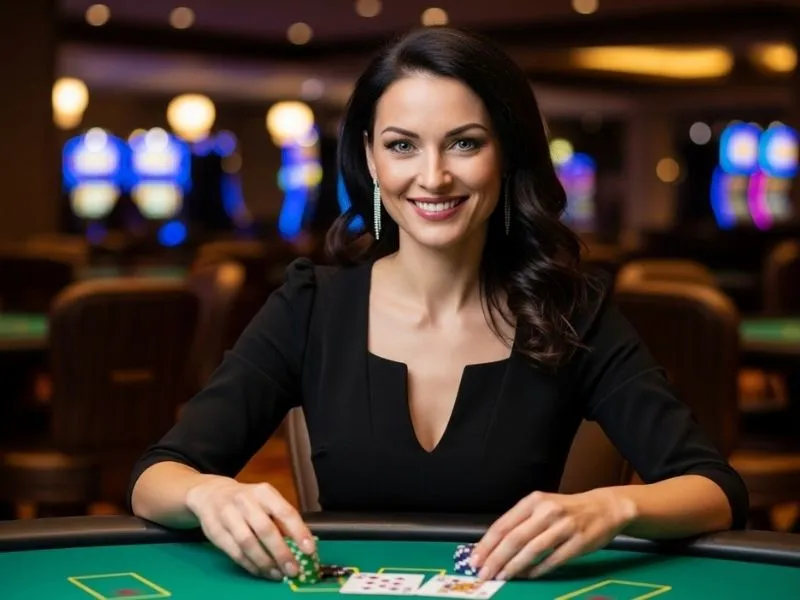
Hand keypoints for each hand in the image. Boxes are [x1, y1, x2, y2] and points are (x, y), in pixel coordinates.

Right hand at [185, 477, 314, 579]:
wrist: (211, 494)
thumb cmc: (247, 499)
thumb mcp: (265, 500)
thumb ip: (281, 519)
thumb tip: (302, 544)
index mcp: (263, 492)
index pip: (285, 512)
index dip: (298, 531)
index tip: (309, 549)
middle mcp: (245, 501)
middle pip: (265, 530)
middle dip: (281, 553)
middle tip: (293, 569)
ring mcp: (227, 516)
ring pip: (248, 543)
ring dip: (265, 562)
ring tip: (277, 574)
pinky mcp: (215, 532)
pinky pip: (235, 552)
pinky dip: (250, 565)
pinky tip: (261, 571)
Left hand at [471, 489, 636, 579]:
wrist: (604, 507)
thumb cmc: (566, 510)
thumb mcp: (541, 507)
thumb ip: (520, 523)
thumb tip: (492, 546)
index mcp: (533, 501)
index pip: (504, 524)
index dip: (487, 544)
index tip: (475, 559)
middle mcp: (547, 511)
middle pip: (515, 538)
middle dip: (496, 558)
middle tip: (484, 573)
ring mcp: (564, 526)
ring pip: (532, 549)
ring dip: (514, 566)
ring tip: (501, 577)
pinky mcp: (579, 541)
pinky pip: (554, 559)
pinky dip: (538, 569)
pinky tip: (528, 576)